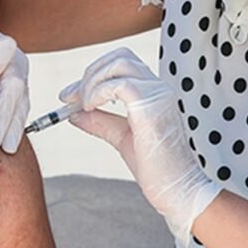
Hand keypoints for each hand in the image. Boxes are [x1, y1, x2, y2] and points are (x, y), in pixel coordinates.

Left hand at [59, 47, 222, 246]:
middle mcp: (159, 88)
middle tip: (70, 97)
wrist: (177, 190)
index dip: (93, 74)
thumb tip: (74, 113)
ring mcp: (158, 94)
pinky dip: (97, 92)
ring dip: (92, 81)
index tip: (70, 95)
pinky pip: (118, 84)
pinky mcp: (151, 106)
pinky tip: (91, 108)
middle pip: (119, 57)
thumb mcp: (121, 138)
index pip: (122, 65)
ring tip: (84, 105)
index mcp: (155, 93)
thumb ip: (100, 122)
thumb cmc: (156, 169)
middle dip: (89, 73)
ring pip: (118, 64)